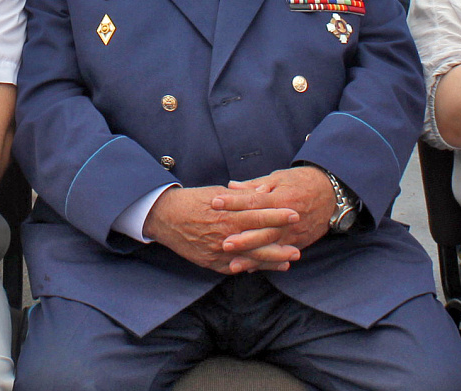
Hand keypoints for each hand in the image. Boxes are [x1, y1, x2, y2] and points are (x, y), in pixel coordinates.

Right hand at [142, 186, 300, 273]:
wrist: (162, 216)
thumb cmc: (189, 201)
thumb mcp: (214, 192)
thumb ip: (240, 197)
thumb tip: (263, 192)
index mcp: (226, 216)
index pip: (258, 216)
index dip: (277, 216)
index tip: (294, 214)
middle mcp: (224, 235)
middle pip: (258, 243)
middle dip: (279, 246)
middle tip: (298, 248)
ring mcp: (217, 251)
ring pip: (249, 259)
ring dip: (270, 261)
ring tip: (287, 262)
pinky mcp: (210, 262)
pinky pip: (234, 267)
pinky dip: (250, 267)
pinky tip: (263, 268)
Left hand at [210, 166, 334, 253]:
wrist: (332, 193)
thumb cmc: (301, 181)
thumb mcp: (278, 178)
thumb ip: (255, 185)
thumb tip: (231, 186)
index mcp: (282, 198)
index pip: (254, 201)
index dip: (234, 202)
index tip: (214, 203)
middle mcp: (289, 219)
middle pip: (264, 230)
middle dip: (244, 239)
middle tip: (224, 244)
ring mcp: (295, 233)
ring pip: (272, 247)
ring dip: (253, 257)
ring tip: (234, 263)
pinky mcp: (299, 242)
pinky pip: (280, 254)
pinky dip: (266, 263)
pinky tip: (250, 268)